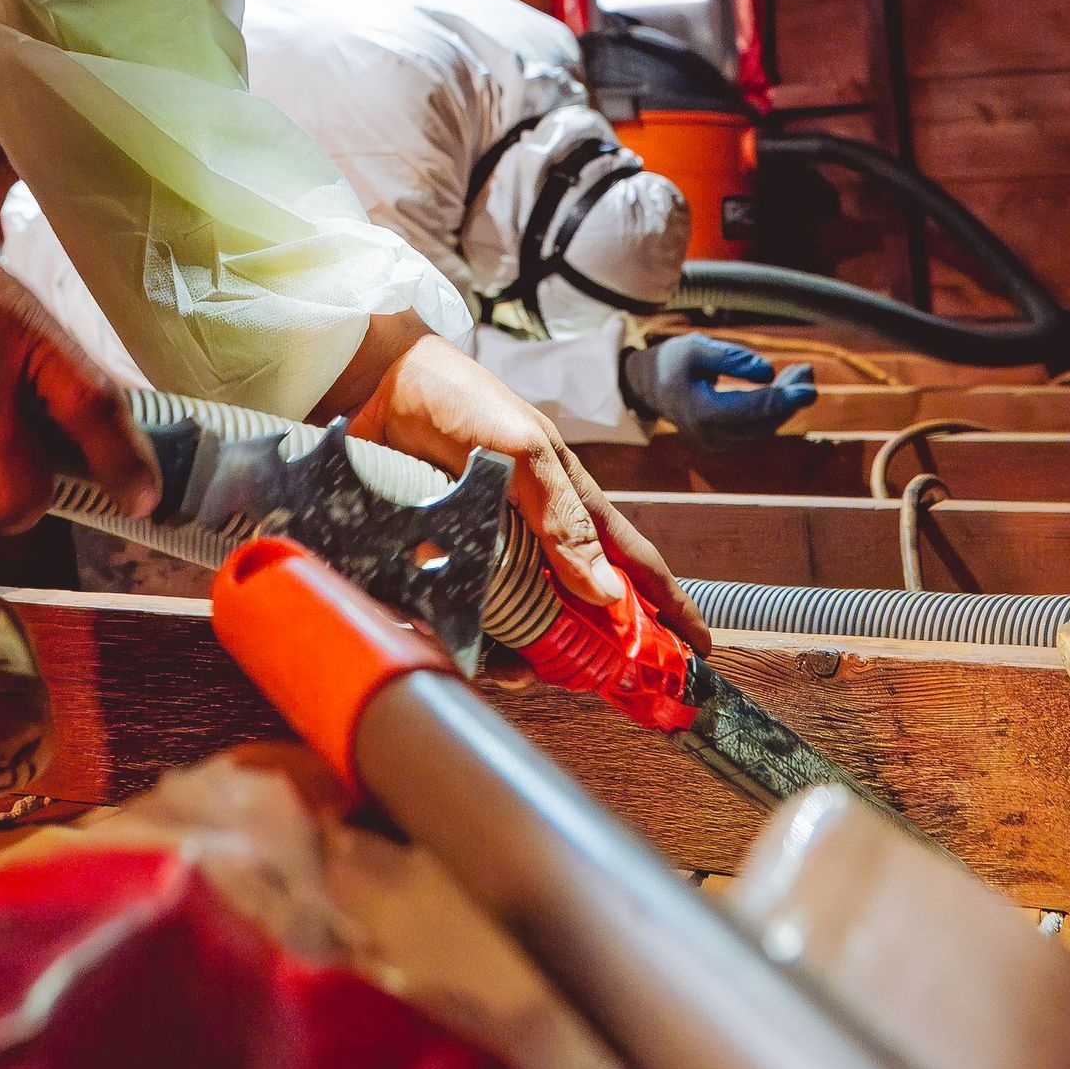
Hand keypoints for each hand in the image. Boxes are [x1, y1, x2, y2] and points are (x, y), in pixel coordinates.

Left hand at [346, 330, 709, 652]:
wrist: (373, 384)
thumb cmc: (460, 400)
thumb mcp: (523, 449)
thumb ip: (563, 517)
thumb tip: (607, 591)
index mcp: (567, 502)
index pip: (630, 561)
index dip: (668, 605)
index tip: (696, 650)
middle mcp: (533, 533)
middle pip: (576, 609)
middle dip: (588, 652)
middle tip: (586, 684)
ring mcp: (487, 550)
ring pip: (519, 623)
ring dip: (521, 654)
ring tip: (511, 670)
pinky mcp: (441, 562)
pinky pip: (460, 616)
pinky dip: (463, 640)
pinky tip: (457, 649)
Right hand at [624, 335, 814, 449]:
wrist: (648, 386)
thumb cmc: (672, 361)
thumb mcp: (696, 348)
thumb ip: (731, 358)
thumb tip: (768, 372)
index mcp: (702, 413)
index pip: (752, 411)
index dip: (784, 399)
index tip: (809, 387)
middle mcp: (712, 436)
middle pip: (763, 422)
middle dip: (790, 399)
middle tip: (807, 372)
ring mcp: (718, 443)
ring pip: (764, 428)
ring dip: (785, 404)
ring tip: (801, 375)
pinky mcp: (724, 442)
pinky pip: (757, 429)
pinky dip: (773, 410)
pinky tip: (784, 389)